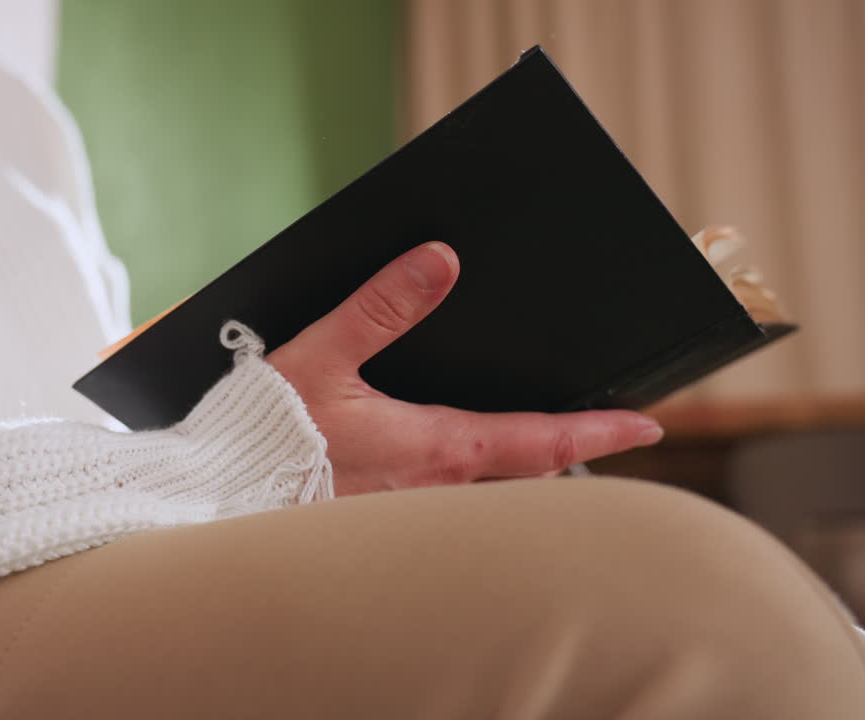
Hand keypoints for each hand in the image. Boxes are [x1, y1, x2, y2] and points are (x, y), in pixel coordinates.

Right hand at [267, 242, 663, 497]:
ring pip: (487, 486)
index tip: (647, 424)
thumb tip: (437, 261)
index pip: (542, 441)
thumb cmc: (266, 436)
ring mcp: (408, 508)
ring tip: (544, 436)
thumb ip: (379, 307)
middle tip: (603, 425)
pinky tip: (451, 450)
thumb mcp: (321, 357)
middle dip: (567, 448)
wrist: (217, 498)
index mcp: (435, 447)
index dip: (600, 430)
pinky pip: (445, 495)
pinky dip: (472, 472)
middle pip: (524, 470)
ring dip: (522, 462)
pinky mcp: (377, 514)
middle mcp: (433, 488)